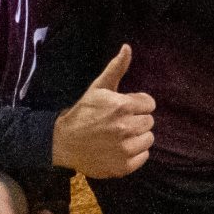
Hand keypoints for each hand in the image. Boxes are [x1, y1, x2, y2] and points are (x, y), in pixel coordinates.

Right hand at [50, 45, 153, 178]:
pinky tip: (119, 149)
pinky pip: (143, 156)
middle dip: (137, 120)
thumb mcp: (98, 88)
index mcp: (122, 106)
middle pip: (150, 122)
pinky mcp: (124, 166)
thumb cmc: (83, 112)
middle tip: (119, 123)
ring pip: (149, 139)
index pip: (150, 104)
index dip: (138, 105)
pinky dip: (135, 154)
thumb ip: (116, 68)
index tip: (124, 109)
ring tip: (119, 136)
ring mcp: (125, 149)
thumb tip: (127, 47)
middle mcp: (125, 128)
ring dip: (138, 137)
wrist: (63, 142)